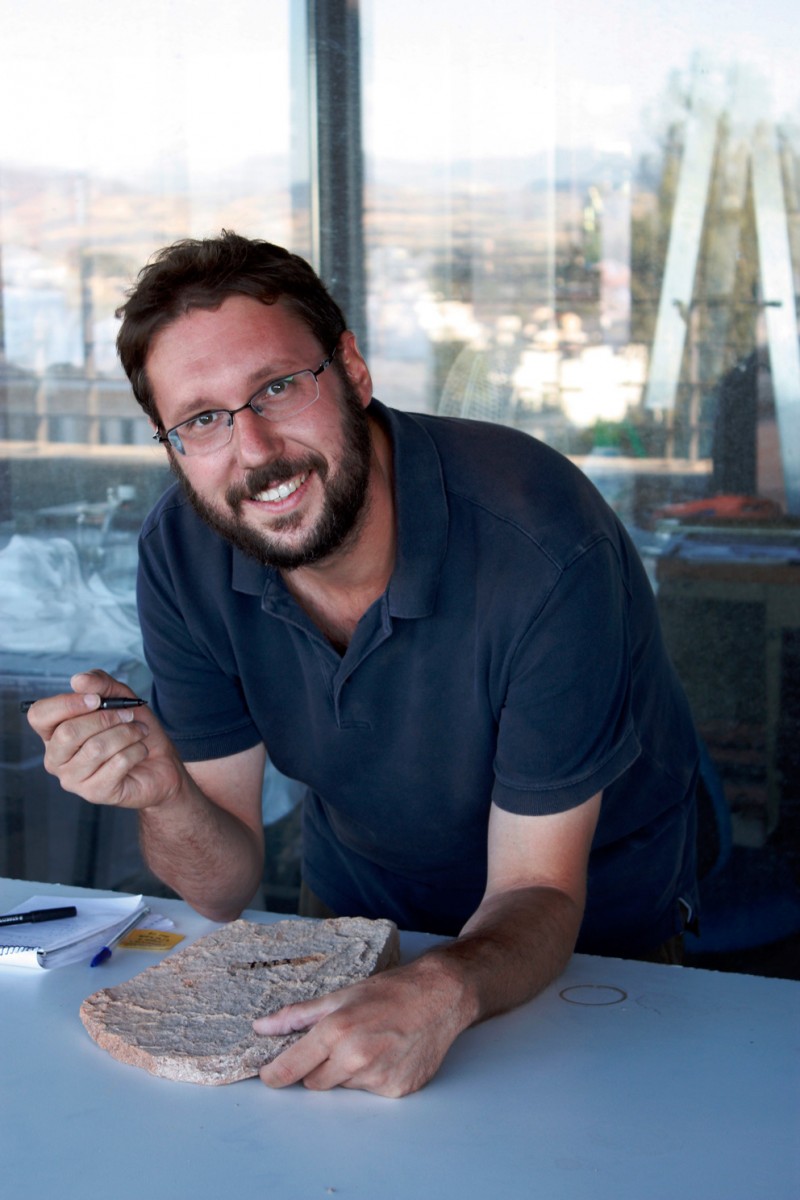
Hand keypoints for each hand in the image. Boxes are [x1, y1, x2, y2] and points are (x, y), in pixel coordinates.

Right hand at [26, 669, 182, 810]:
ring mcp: (73, 779)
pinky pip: (116, 764)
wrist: (160, 763)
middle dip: (106, 718)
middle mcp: (56, 758)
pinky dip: (136, 750)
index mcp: (54, 733)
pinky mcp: (94, 793)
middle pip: (68, 732)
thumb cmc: (133, 730)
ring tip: (139, 732)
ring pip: (96, 748)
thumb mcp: (121, 698)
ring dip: (127, 733)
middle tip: (130, 715)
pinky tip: (140, 751)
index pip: (39, 715)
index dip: (67, 704)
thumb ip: (100, 684)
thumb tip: (78, 681)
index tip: (97, 699)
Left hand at [253, 956, 470, 1097]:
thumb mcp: (339, 996)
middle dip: (319, 1066)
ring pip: (343, 1087)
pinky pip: (369, 1093)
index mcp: (336, 1031)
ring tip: (371, 1042)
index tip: (268, 1074)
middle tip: (342, 1041)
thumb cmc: (389, 992)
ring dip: (348, 1072)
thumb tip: (261, 1027)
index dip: (274, 1074)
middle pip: (314, 1083)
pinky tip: (388, 1054)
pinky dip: (373, 1077)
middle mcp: (355, 1058)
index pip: (290, 1069)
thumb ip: (296, 1016)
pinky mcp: (396, 1091)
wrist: (439, 996)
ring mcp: (377, 1078)